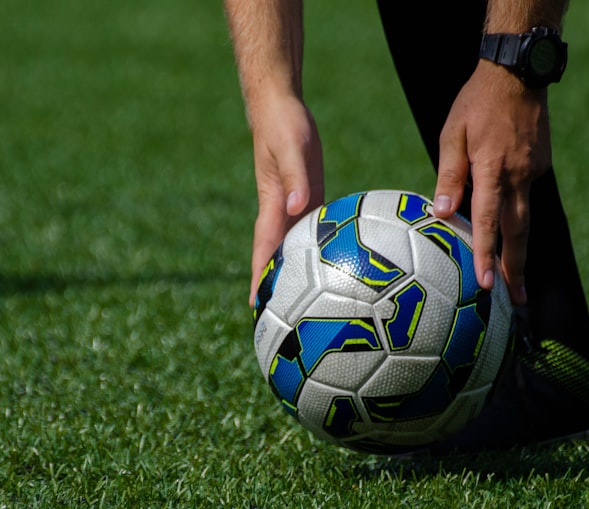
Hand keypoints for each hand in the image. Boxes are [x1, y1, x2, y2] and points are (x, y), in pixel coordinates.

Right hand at [247, 94, 324, 305]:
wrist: (281, 109)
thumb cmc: (284, 127)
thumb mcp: (292, 149)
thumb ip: (296, 179)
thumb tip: (298, 207)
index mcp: (273, 208)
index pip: (264, 251)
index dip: (260, 278)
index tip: (256, 306)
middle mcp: (282, 213)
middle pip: (277, 257)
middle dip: (275, 286)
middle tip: (278, 319)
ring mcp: (295, 208)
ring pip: (295, 248)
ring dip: (296, 273)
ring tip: (304, 304)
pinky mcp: (310, 199)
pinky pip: (314, 232)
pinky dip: (318, 250)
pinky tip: (332, 264)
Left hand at [432, 60, 552, 304]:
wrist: (518, 74)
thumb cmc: (476, 104)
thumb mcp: (451, 136)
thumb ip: (448, 177)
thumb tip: (440, 214)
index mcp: (494, 170)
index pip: (487, 222)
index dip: (486, 254)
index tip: (486, 284)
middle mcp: (519, 176)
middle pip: (518, 232)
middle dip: (516, 269)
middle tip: (517, 301)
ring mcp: (533, 172)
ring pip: (526, 220)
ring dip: (520, 252)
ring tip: (517, 282)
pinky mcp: (539, 167)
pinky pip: (525, 198)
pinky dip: (517, 218)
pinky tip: (507, 229)